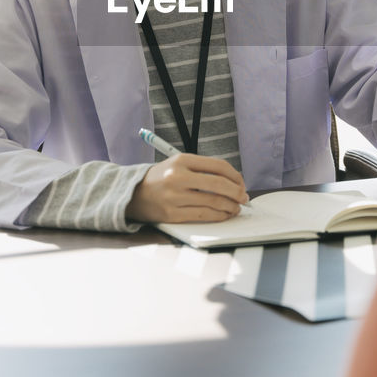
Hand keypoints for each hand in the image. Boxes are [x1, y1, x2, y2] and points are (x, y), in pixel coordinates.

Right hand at [125, 153, 249, 222]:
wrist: (132, 194)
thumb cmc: (161, 179)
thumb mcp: (178, 165)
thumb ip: (203, 170)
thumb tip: (232, 182)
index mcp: (182, 160)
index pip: (218, 166)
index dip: (235, 176)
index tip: (241, 183)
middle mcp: (178, 177)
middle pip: (219, 184)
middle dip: (237, 192)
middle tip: (244, 197)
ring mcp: (174, 196)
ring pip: (213, 202)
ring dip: (230, 206)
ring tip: (235, 208)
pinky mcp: (172, 214)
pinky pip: (203, 216)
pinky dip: (218, 216)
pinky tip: (224, 215)